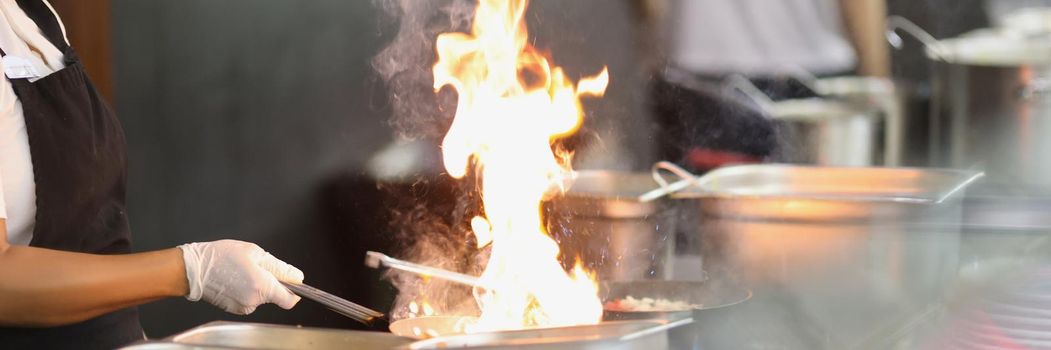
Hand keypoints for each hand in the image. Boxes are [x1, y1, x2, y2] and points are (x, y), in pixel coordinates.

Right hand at [178, 240, 303, 313]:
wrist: (193, 269)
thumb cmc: (220, 257)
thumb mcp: (254, 253)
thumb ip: (279, 267)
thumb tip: (296, 276)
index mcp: (262, 286)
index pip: (289, 299)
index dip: (294, 291)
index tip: (291, 282)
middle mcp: (254, 300)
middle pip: (275, 295)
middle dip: (270, 282)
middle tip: (254, 267)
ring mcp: (244, 307)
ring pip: (261, 297)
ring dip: (257, 286)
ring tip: (241, 272)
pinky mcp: (235, 309)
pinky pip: (250, 300)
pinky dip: (246, 291)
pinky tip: (234, 280)